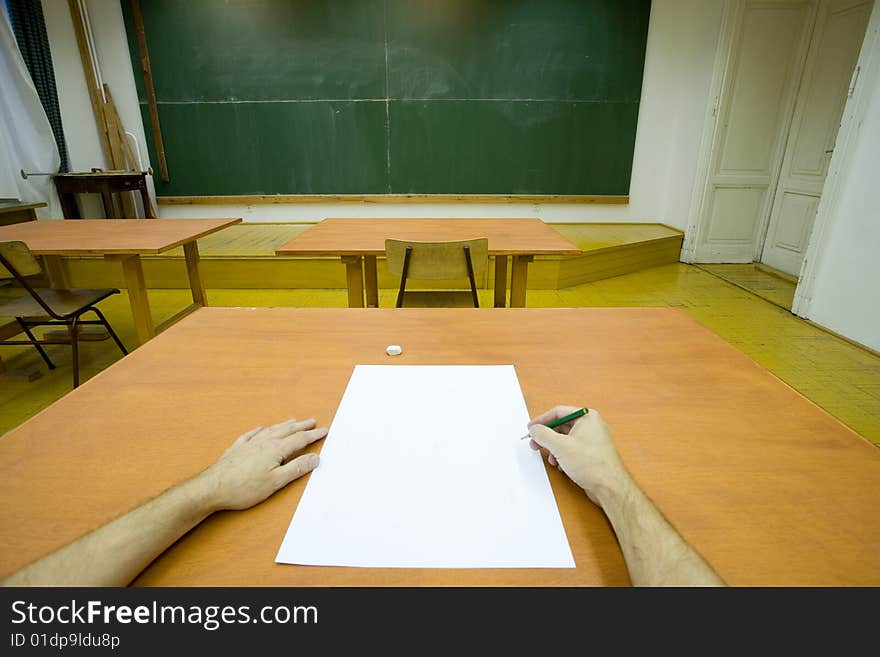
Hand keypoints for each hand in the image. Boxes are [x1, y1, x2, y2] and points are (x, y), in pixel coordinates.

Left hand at [197, 418, 327, 510]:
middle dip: (301, 426)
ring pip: (270, 430)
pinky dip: (259, 430)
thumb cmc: (243, 488)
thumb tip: (314, 458)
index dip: (313, 435)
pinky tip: (260, 428)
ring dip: (283, 425)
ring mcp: (248, 444)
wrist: (212, 488)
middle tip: (312, 421)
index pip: (299, 439)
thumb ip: (296, 468)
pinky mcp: (236, 449)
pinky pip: (251, 434)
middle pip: (286, 431)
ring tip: (292, 421)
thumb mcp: (276, 481)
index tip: (324, 430)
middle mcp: (263, 442)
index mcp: (275, 449)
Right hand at [528, 406, 628, 504]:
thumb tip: (534, 429)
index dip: (542, 420)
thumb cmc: (592, 464)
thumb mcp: (560, 446)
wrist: (610, 487)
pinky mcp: (592, 453)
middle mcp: (592, 426)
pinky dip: (563, 456)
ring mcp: (593, 440)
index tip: (531, 428)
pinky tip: (561, 466)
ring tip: (551, 459)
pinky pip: (572, 449)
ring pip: (566, 439)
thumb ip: (543, 435)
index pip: (558, 412)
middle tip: (535, 444)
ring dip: (554, 449)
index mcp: (587, 417)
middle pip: (561, 426)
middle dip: (547, 437)